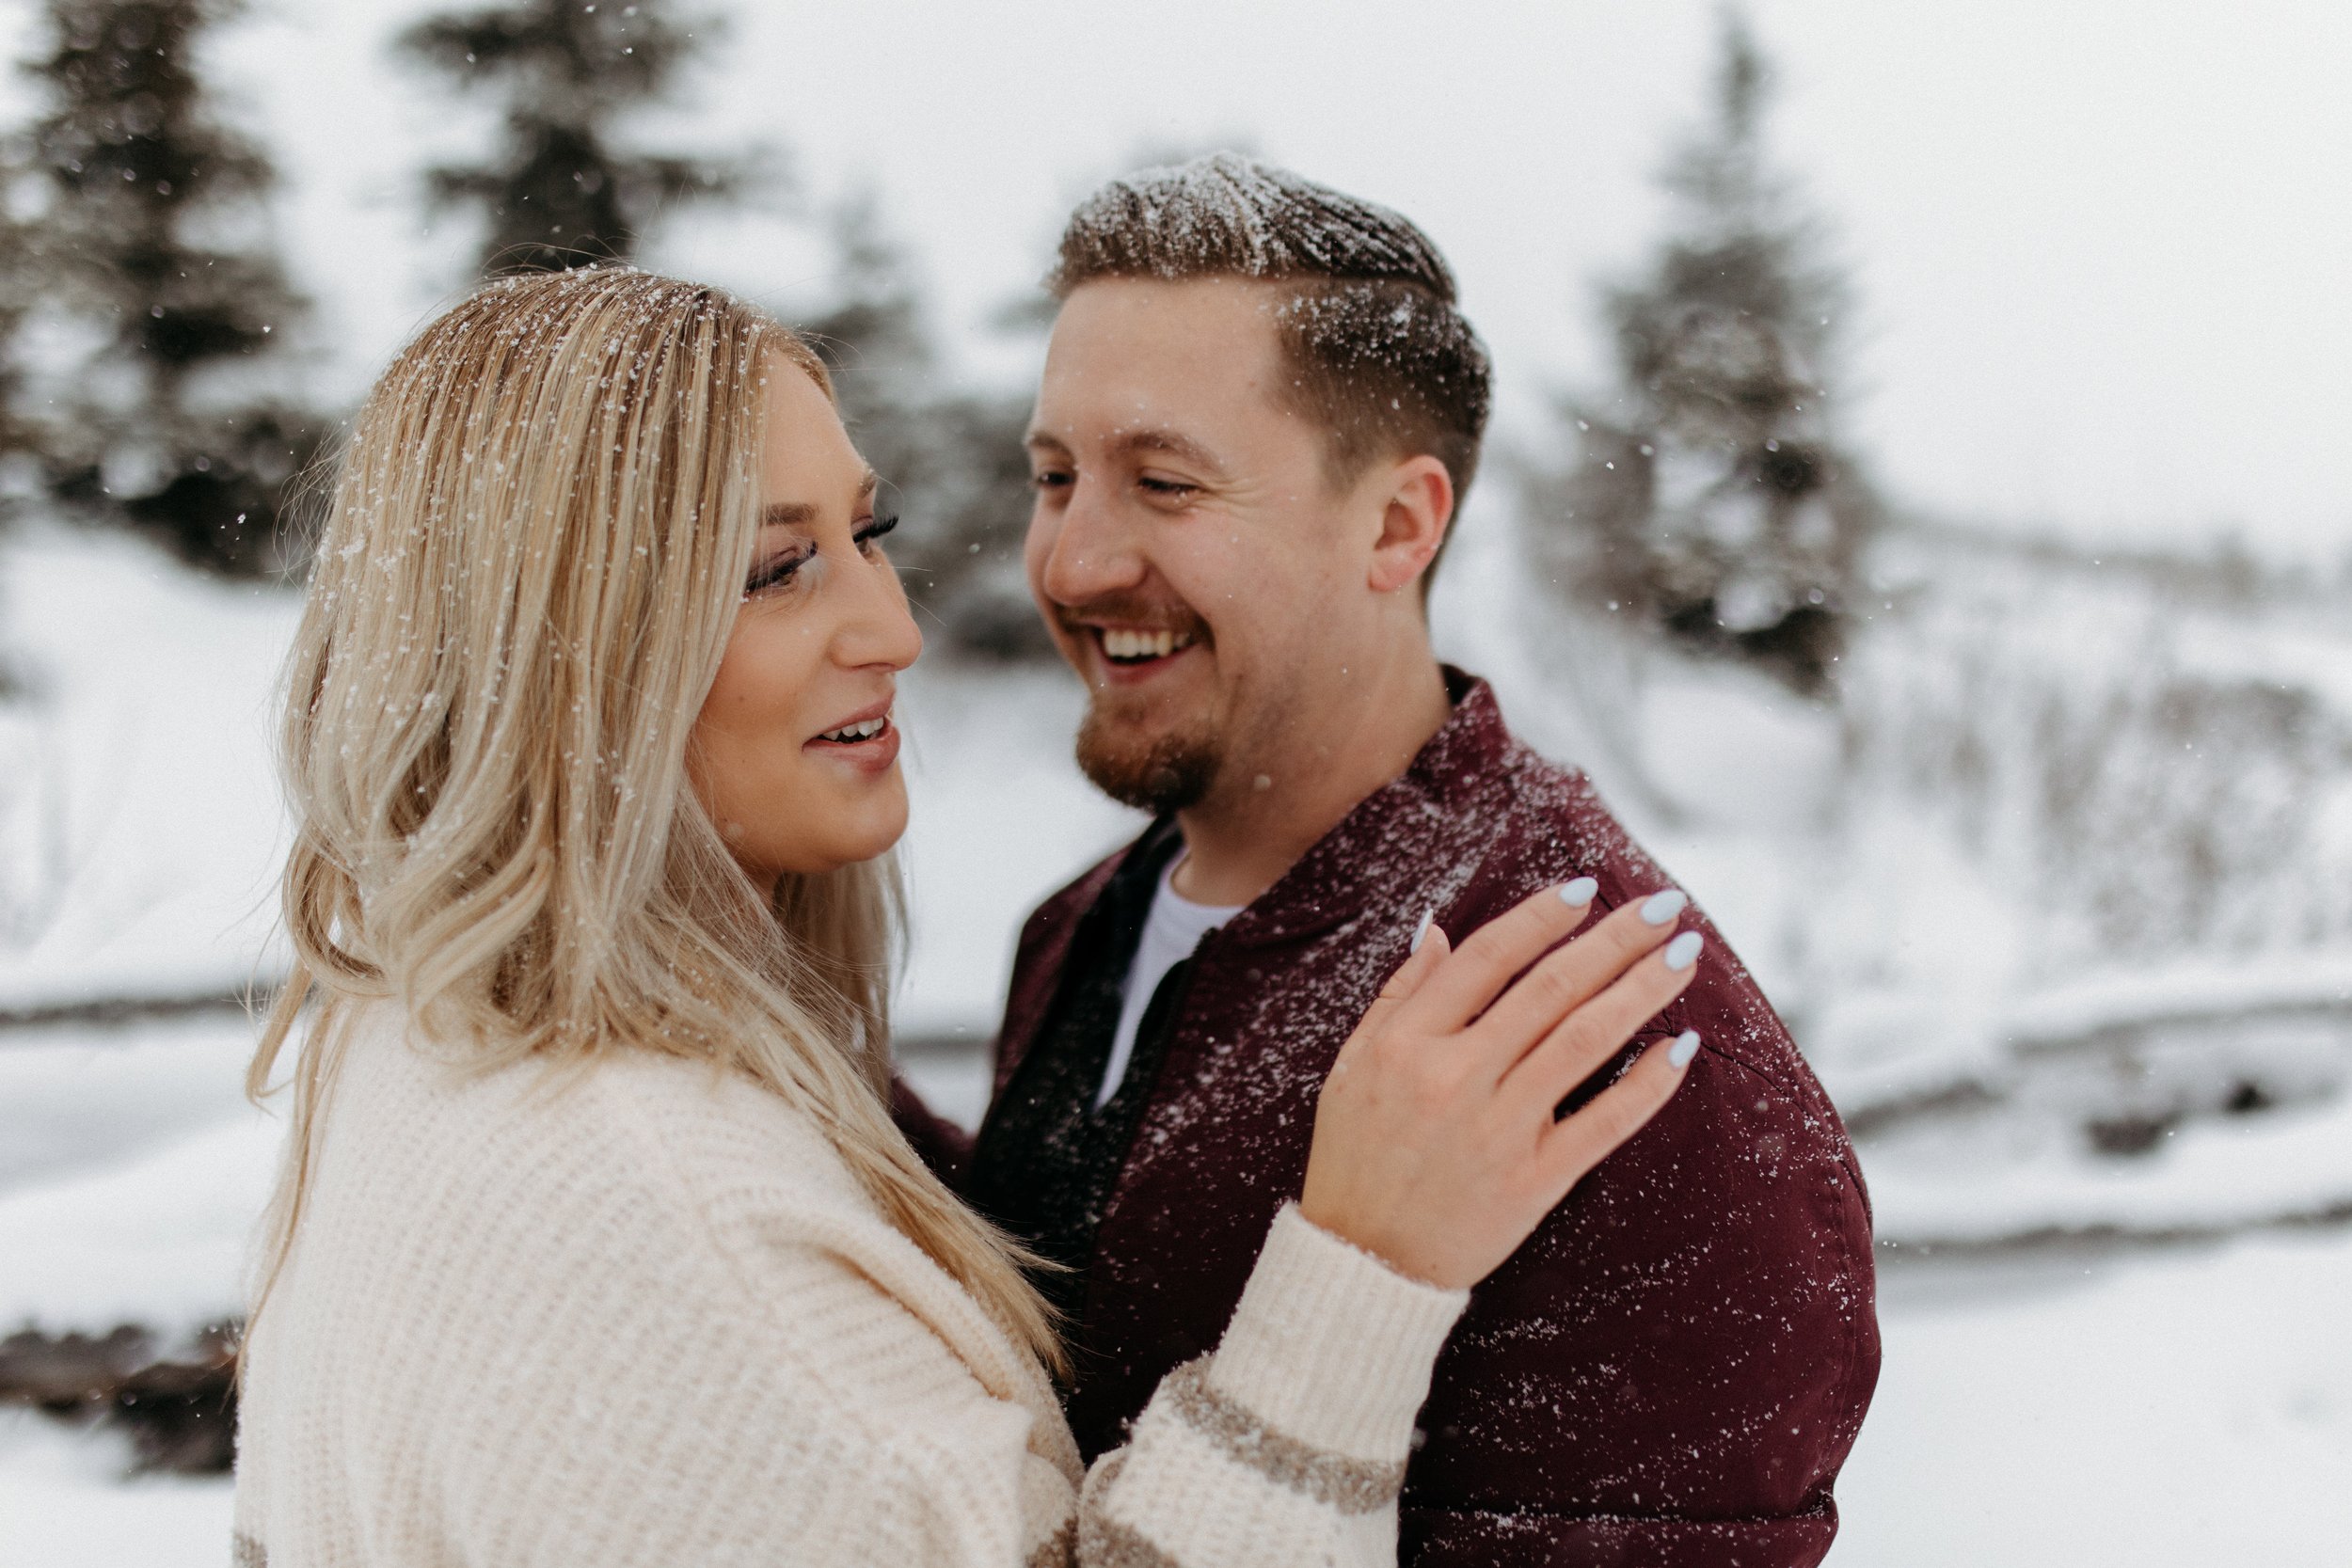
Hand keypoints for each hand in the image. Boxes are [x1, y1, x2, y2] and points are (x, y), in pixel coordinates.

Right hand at [1298, 882, 1703, 1289]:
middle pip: (1550, 989)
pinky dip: (1648, 1083)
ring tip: (1684, 955)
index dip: (1541, 917)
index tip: (1585, 887)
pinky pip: (1605, 1123)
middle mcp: (1455, 1078)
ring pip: (1584, 1041)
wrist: (1363, 1265)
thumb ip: (1398, 995)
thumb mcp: (1353, 1067)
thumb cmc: (1355, 1159)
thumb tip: (1437, 927)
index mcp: (1408, 1043)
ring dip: (1642, 991)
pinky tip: (1680, 1046)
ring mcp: (1498, 1131)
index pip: (1487, 958)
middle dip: (1614, 940)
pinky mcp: (1533, 1182)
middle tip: (1663, 905)